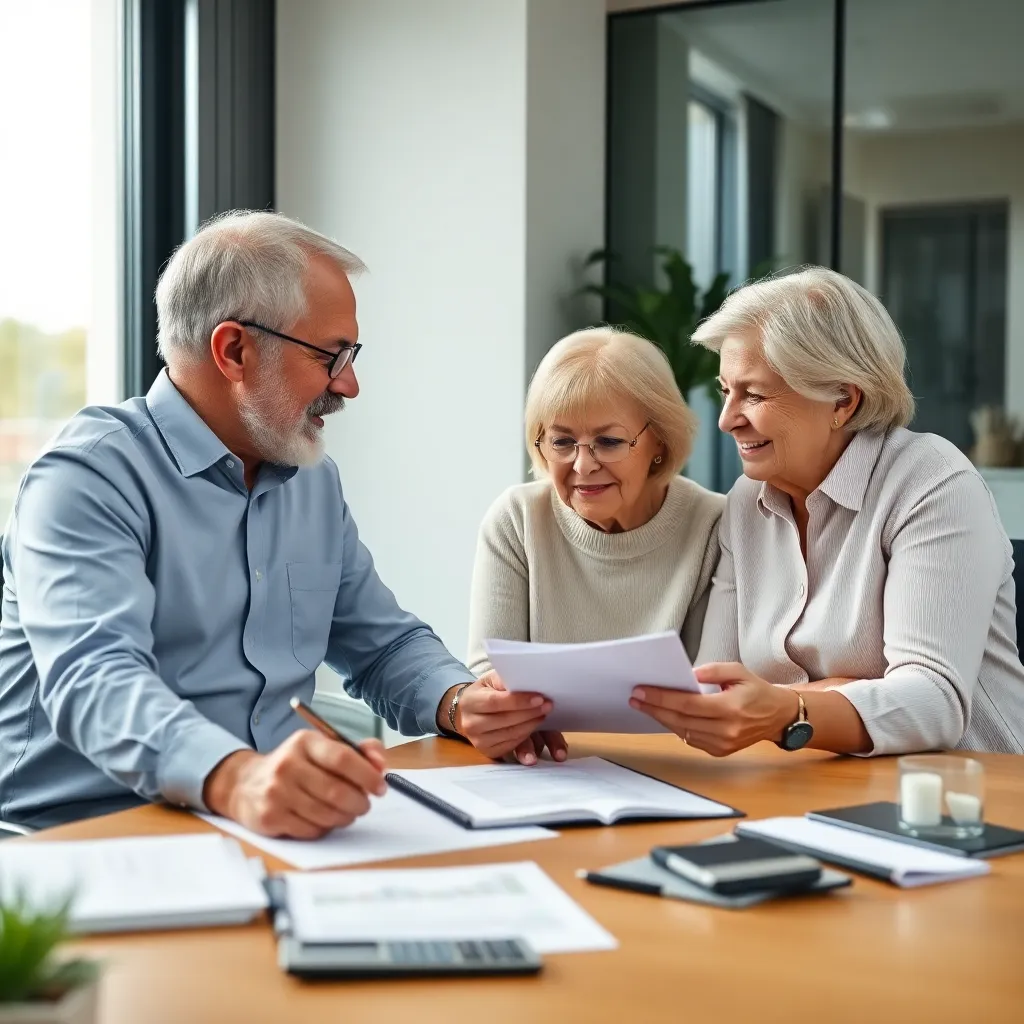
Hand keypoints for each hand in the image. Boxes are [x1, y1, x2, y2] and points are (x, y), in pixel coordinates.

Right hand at [203, 730, 387, 838]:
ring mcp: (277, 792)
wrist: (246, 784)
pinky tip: (323, 819)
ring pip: (326, 814)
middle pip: (337, 791)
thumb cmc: (295, 765)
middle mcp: (288, 764)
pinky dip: (325, 828)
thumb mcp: (322, 747)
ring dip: (345, 817)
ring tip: (347, 812)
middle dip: (359, 802)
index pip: (343, 758)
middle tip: (365, 805)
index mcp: (305, 742)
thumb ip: (357, 751)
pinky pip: (311, 830)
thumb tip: (381, 763)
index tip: (380, 787)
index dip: (367, 775)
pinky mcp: (270, 817)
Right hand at [440, 672, 566, 763]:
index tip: (539, 698)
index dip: (519, 701)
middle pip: (505, 720)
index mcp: (469, 701)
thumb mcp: (490, 680)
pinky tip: (534, 726)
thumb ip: (505, 680)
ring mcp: (478, 741)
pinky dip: (526, 736)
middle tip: (548, 705)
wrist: (470, 713)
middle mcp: (470, 724)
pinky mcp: (488, 752)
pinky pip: (511, 745)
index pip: (495, 702)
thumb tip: (527, 680)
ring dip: (531, 725)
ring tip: (544, 714)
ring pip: (510, 734)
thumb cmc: (485, 692)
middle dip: (530, 713)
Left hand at [629, 662, 796, 756]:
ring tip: (646, 705)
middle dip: (654, 708)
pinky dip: (677, 727)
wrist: (778, 716)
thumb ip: (712, 670)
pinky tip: (666, 715)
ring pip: (683, 732)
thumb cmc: (757, 691)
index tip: (642, 691)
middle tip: (636, 698)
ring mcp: (723, 744)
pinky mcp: (720, 751)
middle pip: (680, 720)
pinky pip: (691, 739)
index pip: (687, 704)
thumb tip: (688, 675)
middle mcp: (726, 730)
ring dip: (662, 718)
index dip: (661, 698)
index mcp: (731, 708)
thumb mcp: (738, 671)